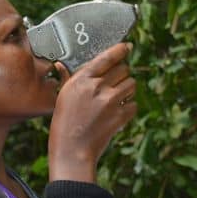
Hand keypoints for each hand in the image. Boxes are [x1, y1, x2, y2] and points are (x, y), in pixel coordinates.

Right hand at [48, 42, 136, 181]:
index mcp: (82, 80)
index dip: (120, 50)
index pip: (107, 57)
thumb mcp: (62, 96)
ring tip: (114, 98)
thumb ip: (70, 78)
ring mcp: (111, 102)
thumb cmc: (63, 123)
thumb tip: (62, 64)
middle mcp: (98, 87)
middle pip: (123, 69)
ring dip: (127, 89)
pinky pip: (134, 103)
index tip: (127, 47)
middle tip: (114, 83)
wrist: (72, 150)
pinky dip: (128, 107)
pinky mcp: (121, 116)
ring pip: (132, 84)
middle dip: (121, 73)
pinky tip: (116, 113)